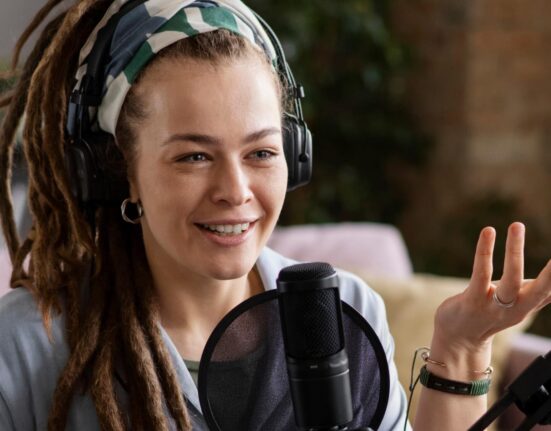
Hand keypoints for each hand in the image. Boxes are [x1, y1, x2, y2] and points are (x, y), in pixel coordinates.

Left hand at [433, 222, 550, 353]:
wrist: (458, 340)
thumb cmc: (490, 315)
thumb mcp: (519, 305)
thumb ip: (540, 295)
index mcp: (529, 305)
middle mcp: (516, 308)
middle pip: (541, 290)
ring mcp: (493, 306)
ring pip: (510, 279)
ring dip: (514, 251)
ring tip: (518, 226)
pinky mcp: (472, 300)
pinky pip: (480, 274)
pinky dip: (485, 252)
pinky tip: (489, 232)